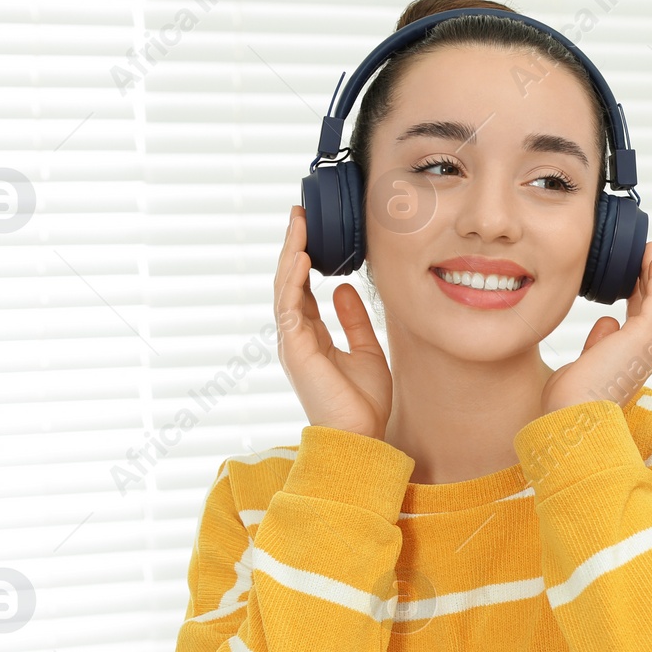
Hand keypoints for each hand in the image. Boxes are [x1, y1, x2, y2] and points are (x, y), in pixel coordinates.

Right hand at [275, 205, 392, 437]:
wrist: (361, 437)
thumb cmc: (362, 404)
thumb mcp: (366, 351)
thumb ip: (354, 320)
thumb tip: (343, 289)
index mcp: (310, 338)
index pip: (301, 290)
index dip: (304, 259)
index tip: (311, 230)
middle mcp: (296, 337)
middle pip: (288, 282)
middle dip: (294, 246)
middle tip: (300, 214)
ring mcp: (292, 343)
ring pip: (284, 288)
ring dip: (291, 253)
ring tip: (298, 223)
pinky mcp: (295, 350)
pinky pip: (289, 306)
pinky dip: (293, 279)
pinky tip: (301, 255)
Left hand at [540, 240, 651, 414]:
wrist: (575, 414)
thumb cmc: (571, 400)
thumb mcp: (583, 364)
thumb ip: (597, 343)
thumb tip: (607, 322)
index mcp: (628, 364)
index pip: (635, 325)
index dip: (636, 300)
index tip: (632, 282)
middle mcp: (643, 355)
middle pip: (649, 310)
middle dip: (647, 282)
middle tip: (648, 258)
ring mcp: (647, 346)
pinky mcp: (645, 335)